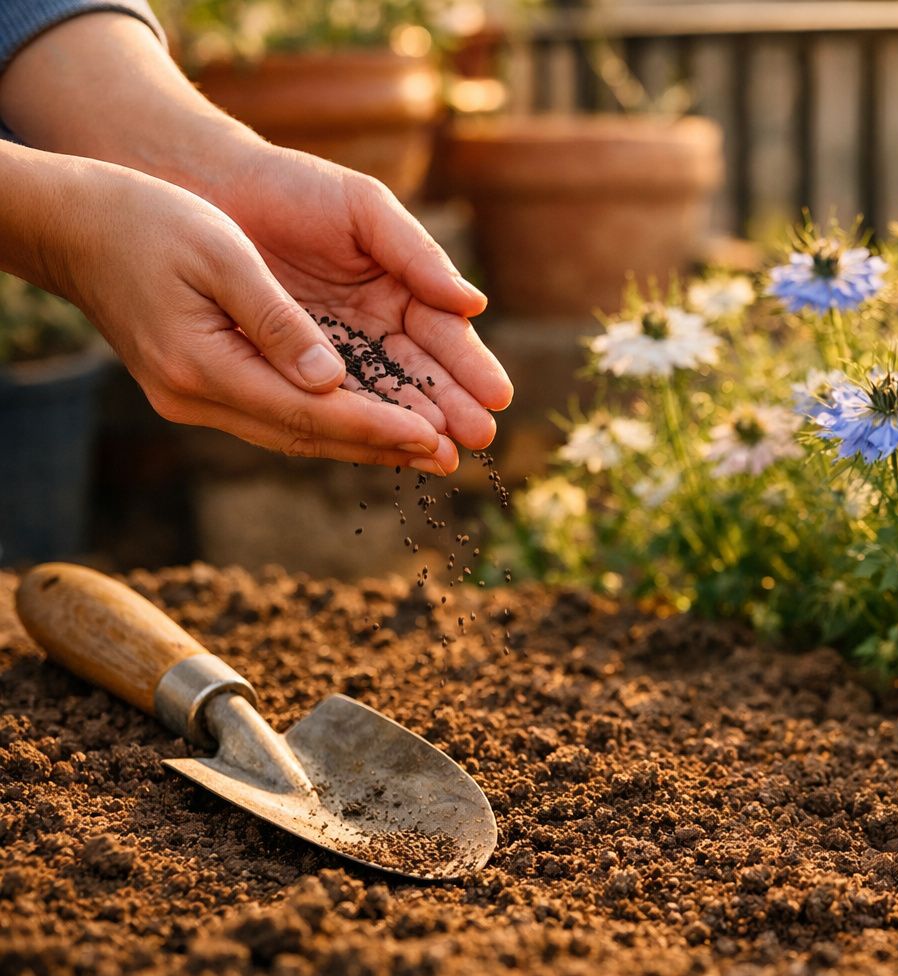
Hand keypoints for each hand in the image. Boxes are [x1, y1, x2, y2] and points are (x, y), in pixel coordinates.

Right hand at [52, 159, 458, 472]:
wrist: (75, 225)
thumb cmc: (149, 221)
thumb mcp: (220, 255)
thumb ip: (278, 321)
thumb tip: (334, 381)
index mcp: (202, 366)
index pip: (309, 412)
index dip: (376, 427)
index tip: (434, 437)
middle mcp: (196, 396)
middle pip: (308, 435)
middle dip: (382, 447)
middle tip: (451, 459)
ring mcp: (194, 398)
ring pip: (294, 433)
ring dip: (362, 443)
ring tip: (428, 451)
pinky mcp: (199, 386)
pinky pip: (276, 416)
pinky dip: (329, 423)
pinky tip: (371, 424)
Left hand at [206, 143, 512, 450]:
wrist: (212, 188)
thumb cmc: (295, 187)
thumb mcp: (366, 209)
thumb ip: (417, 254)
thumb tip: (473, 304)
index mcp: (404, 289)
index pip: (445, 336)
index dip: (471, 366)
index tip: (497, 396)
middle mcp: (376, 328)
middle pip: (421, 376)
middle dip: (452, 409)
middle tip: (479, 439)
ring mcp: (334, 352)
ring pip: (379, 396)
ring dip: (412, 427)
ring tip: (443, 457)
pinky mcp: (290, 369)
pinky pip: (324, 401)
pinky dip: (354, 425)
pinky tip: (384, 448)